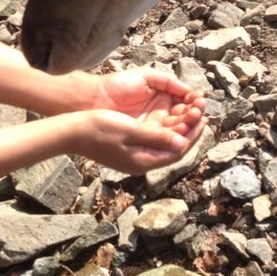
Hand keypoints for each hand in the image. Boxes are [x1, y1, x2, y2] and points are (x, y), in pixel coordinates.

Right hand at [67, 108, 205, 174]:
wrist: (72, 131)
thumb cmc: (99, 128)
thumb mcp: (131, 130)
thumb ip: (157, 137)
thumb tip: (182, 142)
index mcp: (143, 161)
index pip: (177, 151)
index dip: (193, 135)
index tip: (204, 119)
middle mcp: (141, 162)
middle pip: (173, 149)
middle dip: (189, 131)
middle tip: (202, 113)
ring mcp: (134, 157)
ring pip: (164, 144)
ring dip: (178, 129)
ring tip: (190, 112)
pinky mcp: (129, 149)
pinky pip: (154, 141)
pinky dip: (165, 129)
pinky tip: (169, 118)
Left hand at [88, 67, 205, 136]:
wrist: (94, 98)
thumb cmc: (119, 84)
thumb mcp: (148, 77)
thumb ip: (170, 82)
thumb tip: (192, 92)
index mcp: (163, 100)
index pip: (185, 106)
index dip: (194, 104)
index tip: (201, 101)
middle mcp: (160, 116)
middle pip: (183, 120)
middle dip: (192, 116)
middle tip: (198, 111)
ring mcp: (152, 128)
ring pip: (175, 131)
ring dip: (187, 126)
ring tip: (194, 117)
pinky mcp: (143, 138)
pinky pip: (162, 140)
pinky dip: (174, 136)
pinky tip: (181, 129)